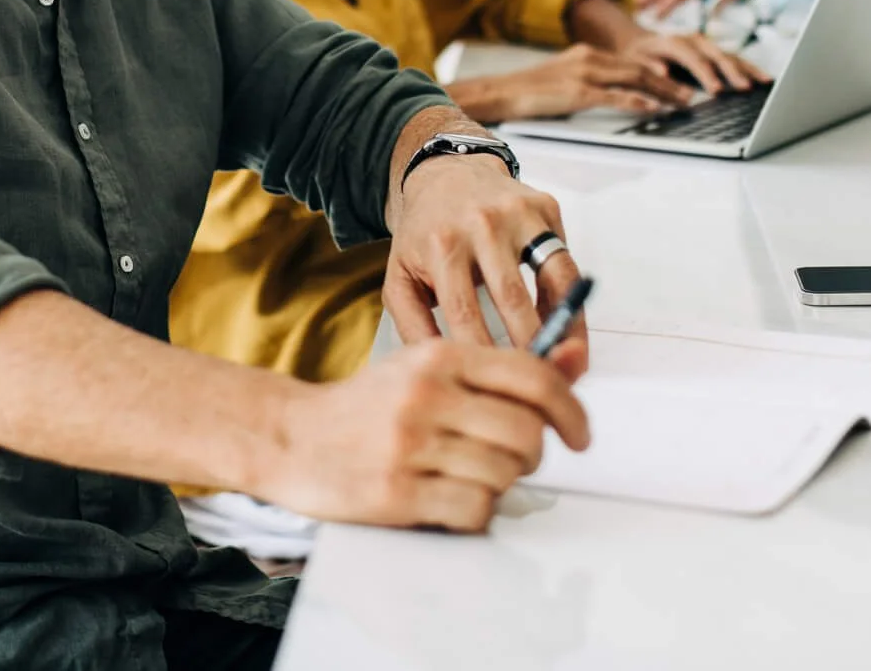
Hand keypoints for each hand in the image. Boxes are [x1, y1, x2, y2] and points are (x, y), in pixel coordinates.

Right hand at [249, 340, 589, 530]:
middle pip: (526, 432)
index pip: (531, 377)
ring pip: (504, 475)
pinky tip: (451, 502)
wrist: (290, 437)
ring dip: (498, 485)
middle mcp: (426, 395)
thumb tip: (573, 363)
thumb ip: (494, 373)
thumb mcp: (425, 369)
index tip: (580, 434)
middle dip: (530, 455)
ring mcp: (410, 445)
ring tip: (467, 477)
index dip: (571, 409)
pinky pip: (475, 511)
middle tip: (511, 460)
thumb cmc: (365, 407)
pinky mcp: (397, 493)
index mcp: (438, 357)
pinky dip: (475, 514)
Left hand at [383, 159, 588, 371]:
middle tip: (538, 385)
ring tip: (567, 363)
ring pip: (550, 280)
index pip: (465, 315)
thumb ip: (412, 325)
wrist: (445, 175)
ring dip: (563, 328)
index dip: (485, 356)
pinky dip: (571, 299)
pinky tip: (567, 327)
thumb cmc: (424, 234)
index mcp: (441, 245)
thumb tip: (441, 368)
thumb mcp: (400, 276)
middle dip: (530, 349)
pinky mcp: (544, 209)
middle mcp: (480, 225)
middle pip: (512, 300)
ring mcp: (517, 214)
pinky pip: (565, 263)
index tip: (496, 387)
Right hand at [451, 44, 685, 120]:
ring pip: (633, 79)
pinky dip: (636, 101)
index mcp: (587, 54)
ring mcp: (583, 74)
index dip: (659, 73)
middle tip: (689, 94)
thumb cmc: (529, 90)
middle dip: (668, 82)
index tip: (677, 83)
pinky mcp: (576, 93)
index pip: (631, 62)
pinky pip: (613, 96)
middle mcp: (589, 59)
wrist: (501, 92)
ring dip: (661, 92)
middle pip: (639, 68)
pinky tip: (651, 107)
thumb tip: (613, 91)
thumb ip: (588, 78)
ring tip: (680, 102)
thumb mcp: (563, 76)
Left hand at [619, 30, 768, 95]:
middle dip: (732, 72)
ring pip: (730, 56)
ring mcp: (706, 46)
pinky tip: (764, 79)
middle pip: (717, 56)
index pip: (693, 59)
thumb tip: (662, 72)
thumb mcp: (635, 61)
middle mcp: (693, 41)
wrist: (637, 42)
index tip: (716, 90)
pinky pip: (734, 60)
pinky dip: (749, 69)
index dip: (705, 74)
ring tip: (765, 82)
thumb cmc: (636, 56)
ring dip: (748, 70)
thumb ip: (648, 65)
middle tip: (745, 88)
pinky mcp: (714, 53)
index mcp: (673, 42)